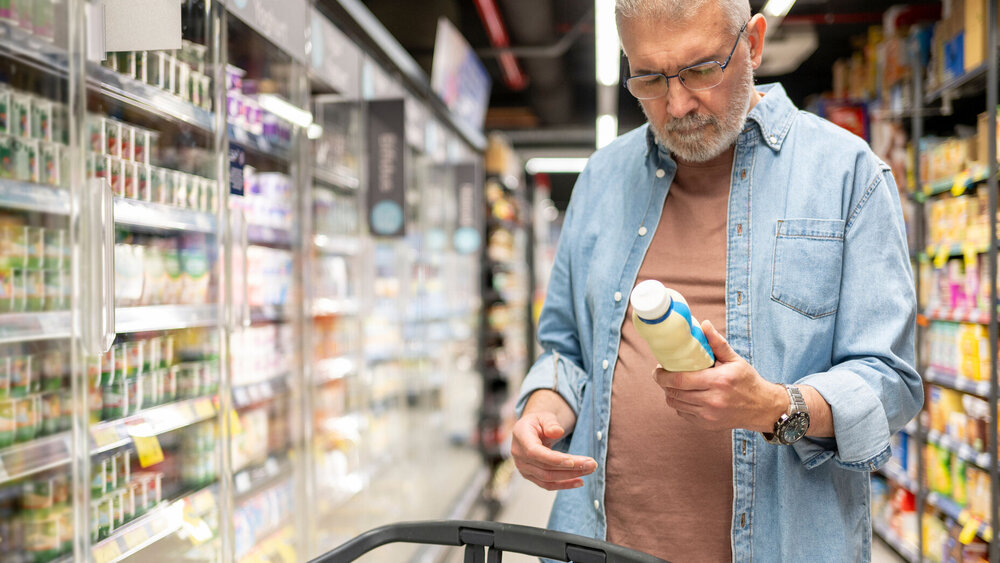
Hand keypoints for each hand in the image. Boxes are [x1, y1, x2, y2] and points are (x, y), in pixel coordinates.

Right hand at [511, 411, 596, 490]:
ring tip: (590, 470)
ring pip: (548, 478)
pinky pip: (547, 485)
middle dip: (571, 467)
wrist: (530, 431)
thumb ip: (550, 423)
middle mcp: (519, 455)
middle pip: (546, 467)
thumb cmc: (539, 422)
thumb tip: (557, 432)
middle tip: (592, 464)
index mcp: (520, 436)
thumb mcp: (544, 416)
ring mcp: (524, 468)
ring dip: (570, 476)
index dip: (553, 459)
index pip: (535, 452)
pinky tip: (580, 482)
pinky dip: (564, 485)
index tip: (572, 461)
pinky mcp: (531, 476)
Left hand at [653, 320, 786, 431]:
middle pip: (674, 393)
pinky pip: (683, 414)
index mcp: (718, 381)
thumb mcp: (735, 359)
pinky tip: (685, 395)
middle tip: (661, 374)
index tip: (657, 369)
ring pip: (676, 405)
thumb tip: (704, 324)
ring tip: (672, 384)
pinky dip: (680, 404)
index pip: (680, 379)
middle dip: (663, 383)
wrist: (762, 408)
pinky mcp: (707, 425)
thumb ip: (717, 343)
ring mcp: (709, 415)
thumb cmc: (747, 380)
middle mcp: (712, 400)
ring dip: (670, 393)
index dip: (662, 375)